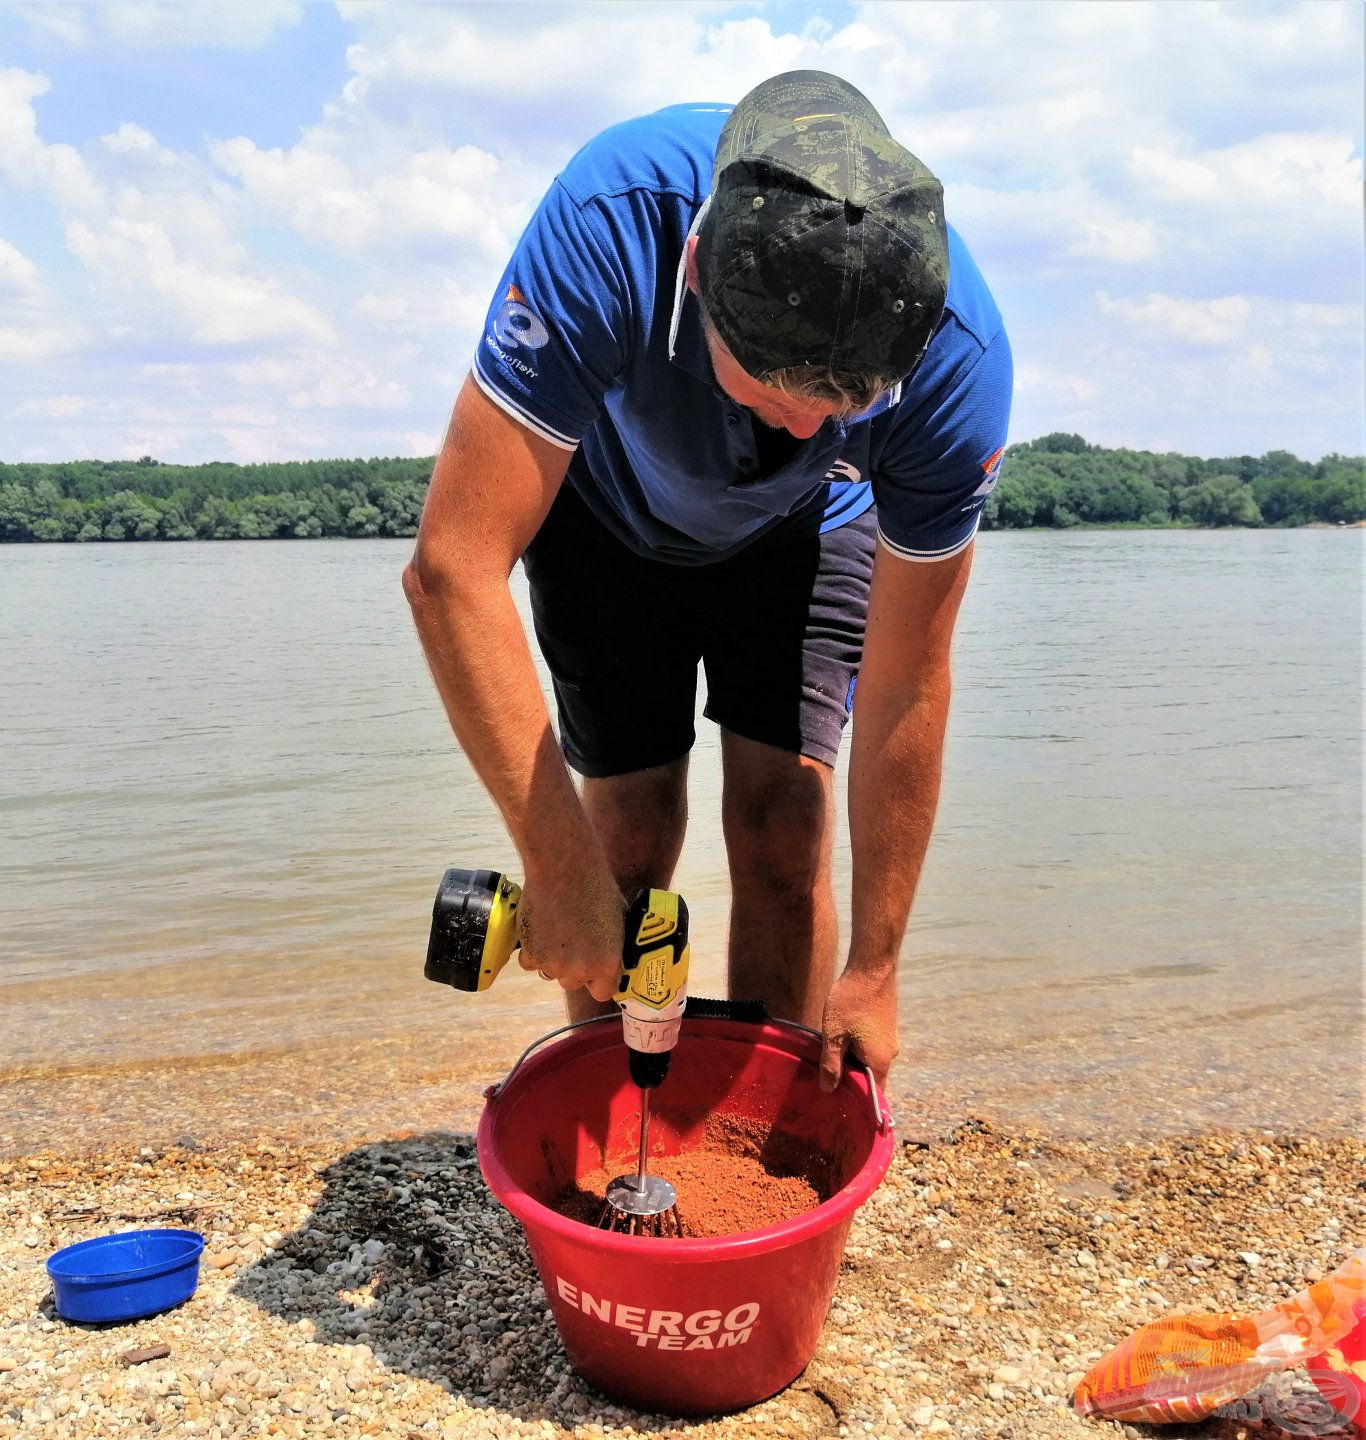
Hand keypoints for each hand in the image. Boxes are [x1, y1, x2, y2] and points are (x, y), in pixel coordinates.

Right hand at [515, 863, 625, 1002]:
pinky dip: (534, 951)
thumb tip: (617, 954)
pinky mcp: (530, 953)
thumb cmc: (596, 888)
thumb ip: (616, 945)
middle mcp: (579, 970)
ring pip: (552, 973)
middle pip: (575, 983)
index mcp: (606, 964)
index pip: (604, 992)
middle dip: (575, 968)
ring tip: (558, 931)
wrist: (564, 869)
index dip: (600, 980)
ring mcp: (552, 964)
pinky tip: (541, 929)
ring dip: (554, 960)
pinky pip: (531, 963)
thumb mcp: (620, 919)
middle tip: (575, 943)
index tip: (597, 969)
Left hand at [819, 963, 898, 1093]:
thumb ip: (831, 1064)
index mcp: (879, 1061)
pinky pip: (871, 1047)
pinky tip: (840, 1040)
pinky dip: (857, 1049)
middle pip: (870, 1078)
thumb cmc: (851, 1001)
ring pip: (869, 1060)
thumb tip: (828, 1091)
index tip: (836, 1104)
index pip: (872, 1095)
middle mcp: (890, 1054)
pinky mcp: (886, 1026)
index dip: (856, 1103)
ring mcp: (890, 1039)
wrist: (872, 967)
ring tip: (830, 1058)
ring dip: (852, 1062)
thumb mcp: (834, 1034)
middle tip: (826, 1081)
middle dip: (850, 1081)